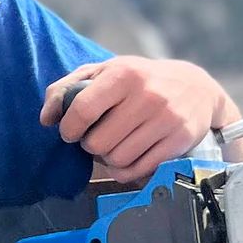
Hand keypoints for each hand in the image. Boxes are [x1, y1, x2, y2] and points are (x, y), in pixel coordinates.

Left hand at [41, 56, 237, 183]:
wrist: (196, 88)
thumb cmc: (139, 80)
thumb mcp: (104, 72)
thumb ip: (67, 89)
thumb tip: (46, 118)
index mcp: (124, 74)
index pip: (82, 110)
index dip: (68, 128)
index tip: (70, 131)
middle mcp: (147, 95)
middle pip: (98, 143)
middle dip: (90, 145)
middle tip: (97, 137)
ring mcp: (166, 119)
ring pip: (117, 159)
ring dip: (108, 159)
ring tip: (114, 145)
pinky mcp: (179, 141)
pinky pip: (137, 171)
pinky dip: (125, 170)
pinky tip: (127, 156)